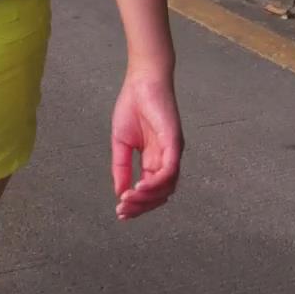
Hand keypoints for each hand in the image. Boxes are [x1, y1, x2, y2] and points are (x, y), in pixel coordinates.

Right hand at [112, 69, 183, 219]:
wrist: (142, 81)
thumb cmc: (133, 107)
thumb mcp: (121, 143)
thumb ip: (121, 168)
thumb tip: (120, 192)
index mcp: (155, 160)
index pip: (150, 191)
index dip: (136, 205)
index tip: (120, 212)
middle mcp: (167, 159)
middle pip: (160, 195)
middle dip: (140, 206)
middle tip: (122, 210)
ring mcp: (173, 152)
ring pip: (166, 187)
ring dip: (147, 198)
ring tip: (128, 199)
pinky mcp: (174, 142)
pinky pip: (169, 170)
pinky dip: (155, 183)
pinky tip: (138, 187)